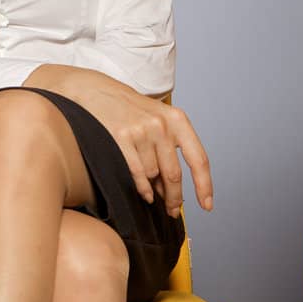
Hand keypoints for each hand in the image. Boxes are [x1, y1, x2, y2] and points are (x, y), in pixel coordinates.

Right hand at [25, 64, 213, 216]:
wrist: (95, 91)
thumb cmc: (129, 109)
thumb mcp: (158, 119)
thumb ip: (170, 148)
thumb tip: (174, 189)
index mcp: (177, 120)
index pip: (198, 159)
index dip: (204, 186)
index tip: (207, 205)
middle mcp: (161, 125)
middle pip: (174, 174)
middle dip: (175, 198)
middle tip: (173, 210)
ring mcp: (140, 131)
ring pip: (153, 175)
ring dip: (154, 189)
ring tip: (152, 194)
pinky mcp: (119, 138)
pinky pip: (136, 173)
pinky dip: (142, 188)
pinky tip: (145, 194)